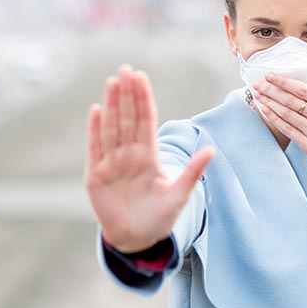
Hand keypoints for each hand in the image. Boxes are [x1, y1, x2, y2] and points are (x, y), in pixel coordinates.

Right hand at [83, 64, 214, 252]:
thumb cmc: (159, 216)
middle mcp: (129, 154)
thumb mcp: (179, 194)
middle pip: (128, 118)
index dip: (143, 99)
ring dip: (112, 105)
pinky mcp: (96, 174)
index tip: (141, 77)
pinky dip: (94, 129)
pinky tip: (96, 110)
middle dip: (127, 94)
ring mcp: (112, 162)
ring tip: (112, 82)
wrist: (136, 238)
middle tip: (126, 69)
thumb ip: (192, 171)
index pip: (146, 120)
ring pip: (112, 127)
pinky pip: (95, 147)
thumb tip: (212, 149)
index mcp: (149, 155)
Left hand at [251, 63, 306, 178]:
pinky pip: (287, 129)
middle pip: (290, 100)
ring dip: (269, 102)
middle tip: (258, 83)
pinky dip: (275, 119)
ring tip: (257, 94)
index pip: (302, 89)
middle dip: (271, 90)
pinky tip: (265, 111)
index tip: (271, 75)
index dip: (284, 82)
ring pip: (286, 113)